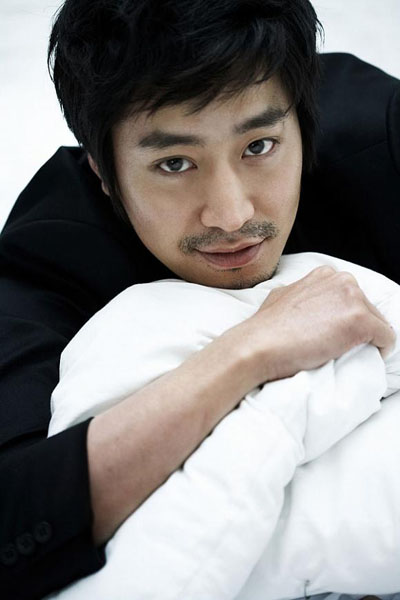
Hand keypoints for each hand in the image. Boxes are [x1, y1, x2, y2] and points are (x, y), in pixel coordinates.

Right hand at [237, 266, 395, 383]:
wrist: (259, 344)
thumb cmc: (265, 327)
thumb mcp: (282, 296)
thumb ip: (301, 295)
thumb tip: (304, 304)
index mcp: (325, 274)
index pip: (351, 297)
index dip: (345, 318)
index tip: (336, 333)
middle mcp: (342, 281)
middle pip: (367, 308)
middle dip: (358, 328)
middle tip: (339, 347)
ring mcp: (353, 299)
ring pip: (378, 323)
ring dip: (368, 339)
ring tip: (347, 354)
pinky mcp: (361, 321)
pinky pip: (387, 338)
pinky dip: (381, 350)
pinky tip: (366, 358)